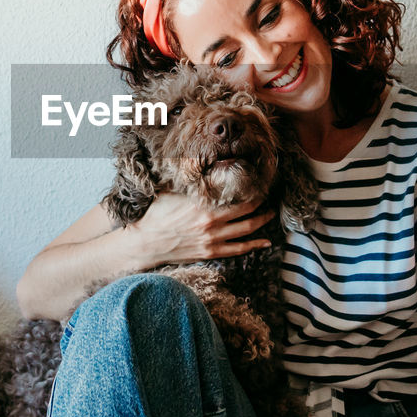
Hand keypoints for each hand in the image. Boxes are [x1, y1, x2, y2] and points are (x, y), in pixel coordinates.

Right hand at [130, 193, 275, 268]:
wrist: (145, 243)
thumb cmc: (156, 215)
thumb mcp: (170, 191)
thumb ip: (188, 183)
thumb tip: (197, 164)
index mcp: (203, 204)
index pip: (234, 194)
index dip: (249, 189)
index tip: (257, 182)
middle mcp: (211, 222)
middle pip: (247, 211)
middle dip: (261, 204)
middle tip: (269, 197)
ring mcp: (212, 239)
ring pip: (246, 230)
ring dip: (262, 222)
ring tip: (271, 214)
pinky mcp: (210, 252)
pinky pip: (238, 249)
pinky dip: (254, 245)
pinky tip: (265, 242)